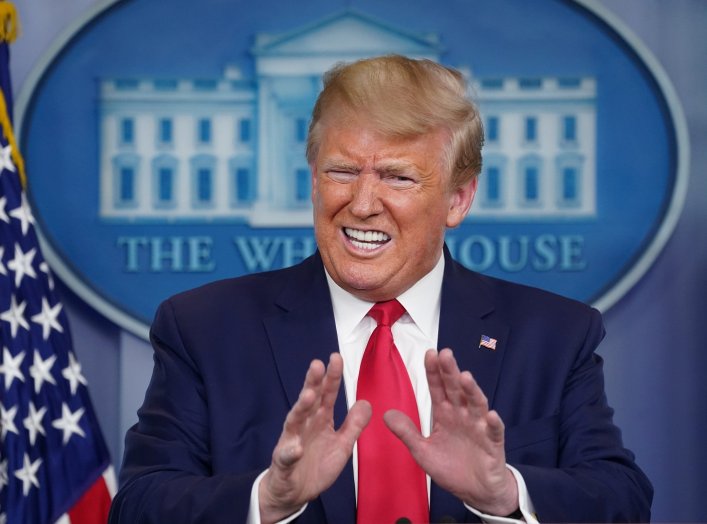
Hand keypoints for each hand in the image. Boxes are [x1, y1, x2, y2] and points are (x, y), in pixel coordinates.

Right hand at [259, 353, 370, 523]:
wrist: (293, 493)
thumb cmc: (316, 465)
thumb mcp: (341, 445)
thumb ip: (353, 425)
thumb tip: (367, 402)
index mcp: (319, 420)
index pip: (326, 394)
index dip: (331, 377)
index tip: (336, 357)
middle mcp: (304, 426)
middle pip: (309, 401)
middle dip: (313, 383)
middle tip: (317, 365)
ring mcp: (291, 442)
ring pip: (294, 422)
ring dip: (301, 408)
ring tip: (308, 396)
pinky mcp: (284, 463)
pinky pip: (286, 456)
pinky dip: (290, 451)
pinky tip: (295, 447)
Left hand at [384, 348, 517, 515]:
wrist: (476, 491)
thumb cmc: (451, 468)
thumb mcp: (422, 451)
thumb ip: (407, 432)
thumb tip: (386, 414)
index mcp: (445, 415)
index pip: (438, 388)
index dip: (434, 372)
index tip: (429, 354)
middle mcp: (462, 416)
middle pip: (456, 390)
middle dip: (450, 372)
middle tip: (445, 354)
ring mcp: (479, 428)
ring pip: (476, 405)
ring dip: (471, 391)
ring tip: (465, 377)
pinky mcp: (493, 445)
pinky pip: (494, 432)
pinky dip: (494, 424)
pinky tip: (491, 415)